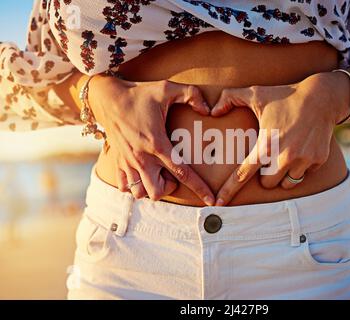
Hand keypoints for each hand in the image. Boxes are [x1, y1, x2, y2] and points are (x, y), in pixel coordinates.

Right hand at [88, 75, 214, 204]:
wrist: (108, 98)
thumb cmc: (140, 94)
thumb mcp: (167, 88)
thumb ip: (192, 94)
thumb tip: (208, 109)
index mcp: (157, 144)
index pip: (182, 173)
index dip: (199, 188)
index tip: (211, 201)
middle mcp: (142, 158)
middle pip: (157, 192)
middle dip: (169, 188)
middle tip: (172, 173)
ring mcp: (128, 162)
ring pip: (139, 193)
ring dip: (150, 188)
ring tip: (156, 174)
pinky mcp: (117, 163)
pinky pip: (124, 187)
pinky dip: (134, 185)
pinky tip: (142, 173)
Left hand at [210, 72, 349, 205]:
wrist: (322, 97)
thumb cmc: (285, 95)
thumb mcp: (255, 93)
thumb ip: (229, 98)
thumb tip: (213, 111)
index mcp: (266, 145)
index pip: (243, 174)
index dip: (229, 190)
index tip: (219, 203)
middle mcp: (284, 157)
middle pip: (267, 183)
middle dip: (266, 175)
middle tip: (270, 156)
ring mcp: (303, 160)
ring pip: (286, 184)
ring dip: (283, 175)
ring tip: (286, 154)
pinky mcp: (318, 161)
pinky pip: (304, 175)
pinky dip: (300, 168)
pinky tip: (301, 149)